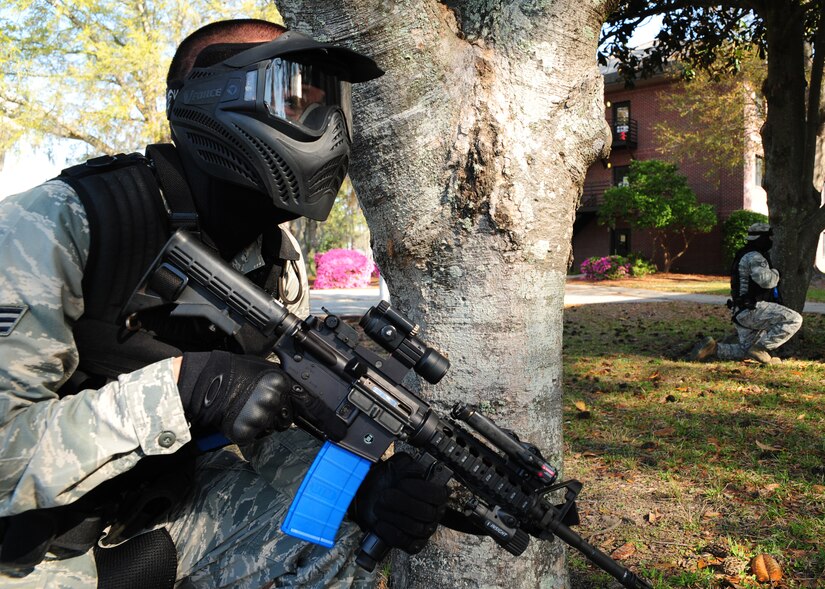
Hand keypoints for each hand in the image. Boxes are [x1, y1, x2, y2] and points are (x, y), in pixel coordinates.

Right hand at [177, 351, 344, 444]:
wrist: (207, 382)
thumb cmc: (236, 371)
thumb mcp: (267, 368)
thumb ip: (285, 381)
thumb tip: (302, 392)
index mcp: (282, 383)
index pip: (308, 404)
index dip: (323, 418)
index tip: (337, 431)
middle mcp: (274, 401)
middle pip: (287, 418)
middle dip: (277, 413)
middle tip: (259, 402)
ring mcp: (260, 418)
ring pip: (272, 428)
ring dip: (263, 421)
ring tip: (247, 407)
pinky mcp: (247, 431)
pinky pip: (256, 435)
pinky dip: (250, 429)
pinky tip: (240, 415)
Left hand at [350, 452, 447, 553]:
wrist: (369, 494)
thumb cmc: (388, 479)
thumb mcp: (399, 464)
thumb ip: (410, 465)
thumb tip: (420, 472)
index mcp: (436, 494)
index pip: (439, 495)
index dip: (421, 489)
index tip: (402, 483)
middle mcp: (433, 513)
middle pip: (426, 513)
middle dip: (401, 502)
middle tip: (386, 494)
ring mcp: (423, 530)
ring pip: (415, 528)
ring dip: (392, 515)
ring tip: (379, 505)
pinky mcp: (411, 543)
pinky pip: (405, 542)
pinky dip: (390, 532)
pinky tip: (380, 522)